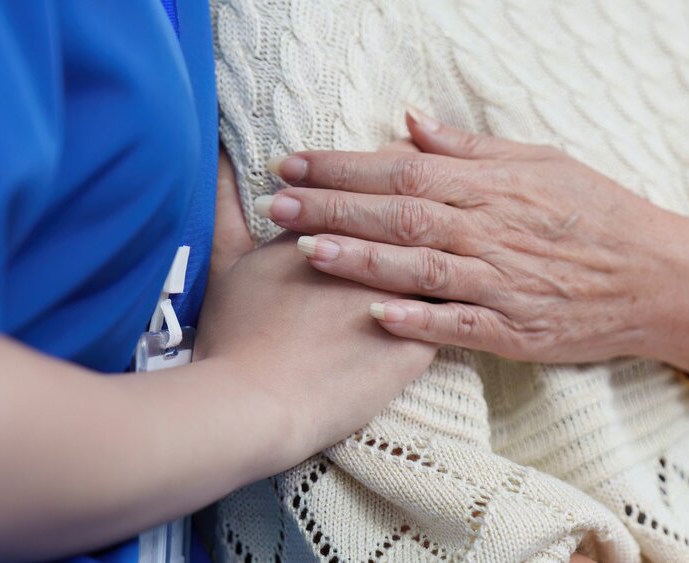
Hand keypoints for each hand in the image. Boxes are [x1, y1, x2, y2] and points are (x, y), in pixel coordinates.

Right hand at [197, 148, 437, 455]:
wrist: (259, 403)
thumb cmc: (236, 335)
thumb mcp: (224, 262)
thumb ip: (227, 207)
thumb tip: (221, 160)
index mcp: (332, 229)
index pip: (368, 185)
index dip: (377, 176)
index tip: (387, 167)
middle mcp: (375, 257)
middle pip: (412, 214)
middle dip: (423, 200)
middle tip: (430, 197)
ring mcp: (402, 300)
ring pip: (441, 259)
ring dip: (449, 246)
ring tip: (455, 239)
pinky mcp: (421, 342)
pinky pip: (454, 313)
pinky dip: (460, 300)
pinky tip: (467, 293)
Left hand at [258, 109, 688, 372]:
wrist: (657, 277)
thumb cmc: (600, 214)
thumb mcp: (543, 162)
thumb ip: (472, 147)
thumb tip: (411, 123)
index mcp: (494, 186)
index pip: (403, 168)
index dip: (343, 165)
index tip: (295, 163)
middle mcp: (491, 230)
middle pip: (400, 213)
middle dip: (333, 206)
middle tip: (278, 202)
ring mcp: (502, 283)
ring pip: (420, 266)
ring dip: (361, 258)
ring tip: (306, 248)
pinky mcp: (514, 330)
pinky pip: (459, 325)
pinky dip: (417, 320)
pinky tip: (373, 316)